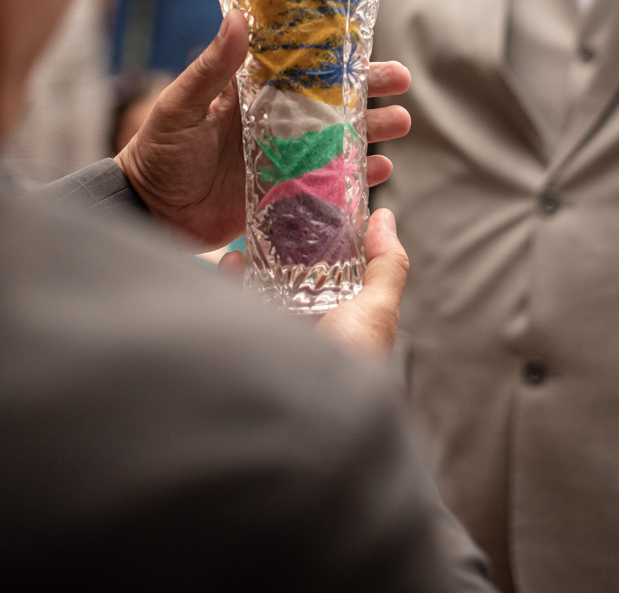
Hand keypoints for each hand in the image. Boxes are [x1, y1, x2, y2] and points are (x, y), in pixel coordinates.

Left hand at [115, 9, 410, 249]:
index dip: (338, 53)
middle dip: (370, 89)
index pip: (303, 65)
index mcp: (252, 92)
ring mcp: (284, 156)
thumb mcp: (180, 106)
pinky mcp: (286, 192)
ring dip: (372, 129)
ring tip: (400, 124)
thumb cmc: (157, 153)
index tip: (370, 41)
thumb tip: (237, 16)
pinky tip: (380, 170)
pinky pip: (330, 181)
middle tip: (401, 83)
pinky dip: (356, 176)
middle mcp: (275, 120)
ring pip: (339, 137)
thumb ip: (210, 67)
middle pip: (333, 99)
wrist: (148, 212)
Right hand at [219, 207, 408, 358]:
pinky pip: (238, 303)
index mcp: (345, 314)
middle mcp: (313, 322)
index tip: (310, 199)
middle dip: (282, 243)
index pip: (334, 265)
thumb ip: (386, 265)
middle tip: (271, 209)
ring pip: (264, 285)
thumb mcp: (378, 310)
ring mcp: (281, 331)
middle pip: (295, 271)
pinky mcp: (250, 340)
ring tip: (249, 234)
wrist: (309, 420)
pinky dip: (232, 279)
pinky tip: (232, 261)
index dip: (324, 234)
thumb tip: (386, 216)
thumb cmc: (351, 363)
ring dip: (255, 258)